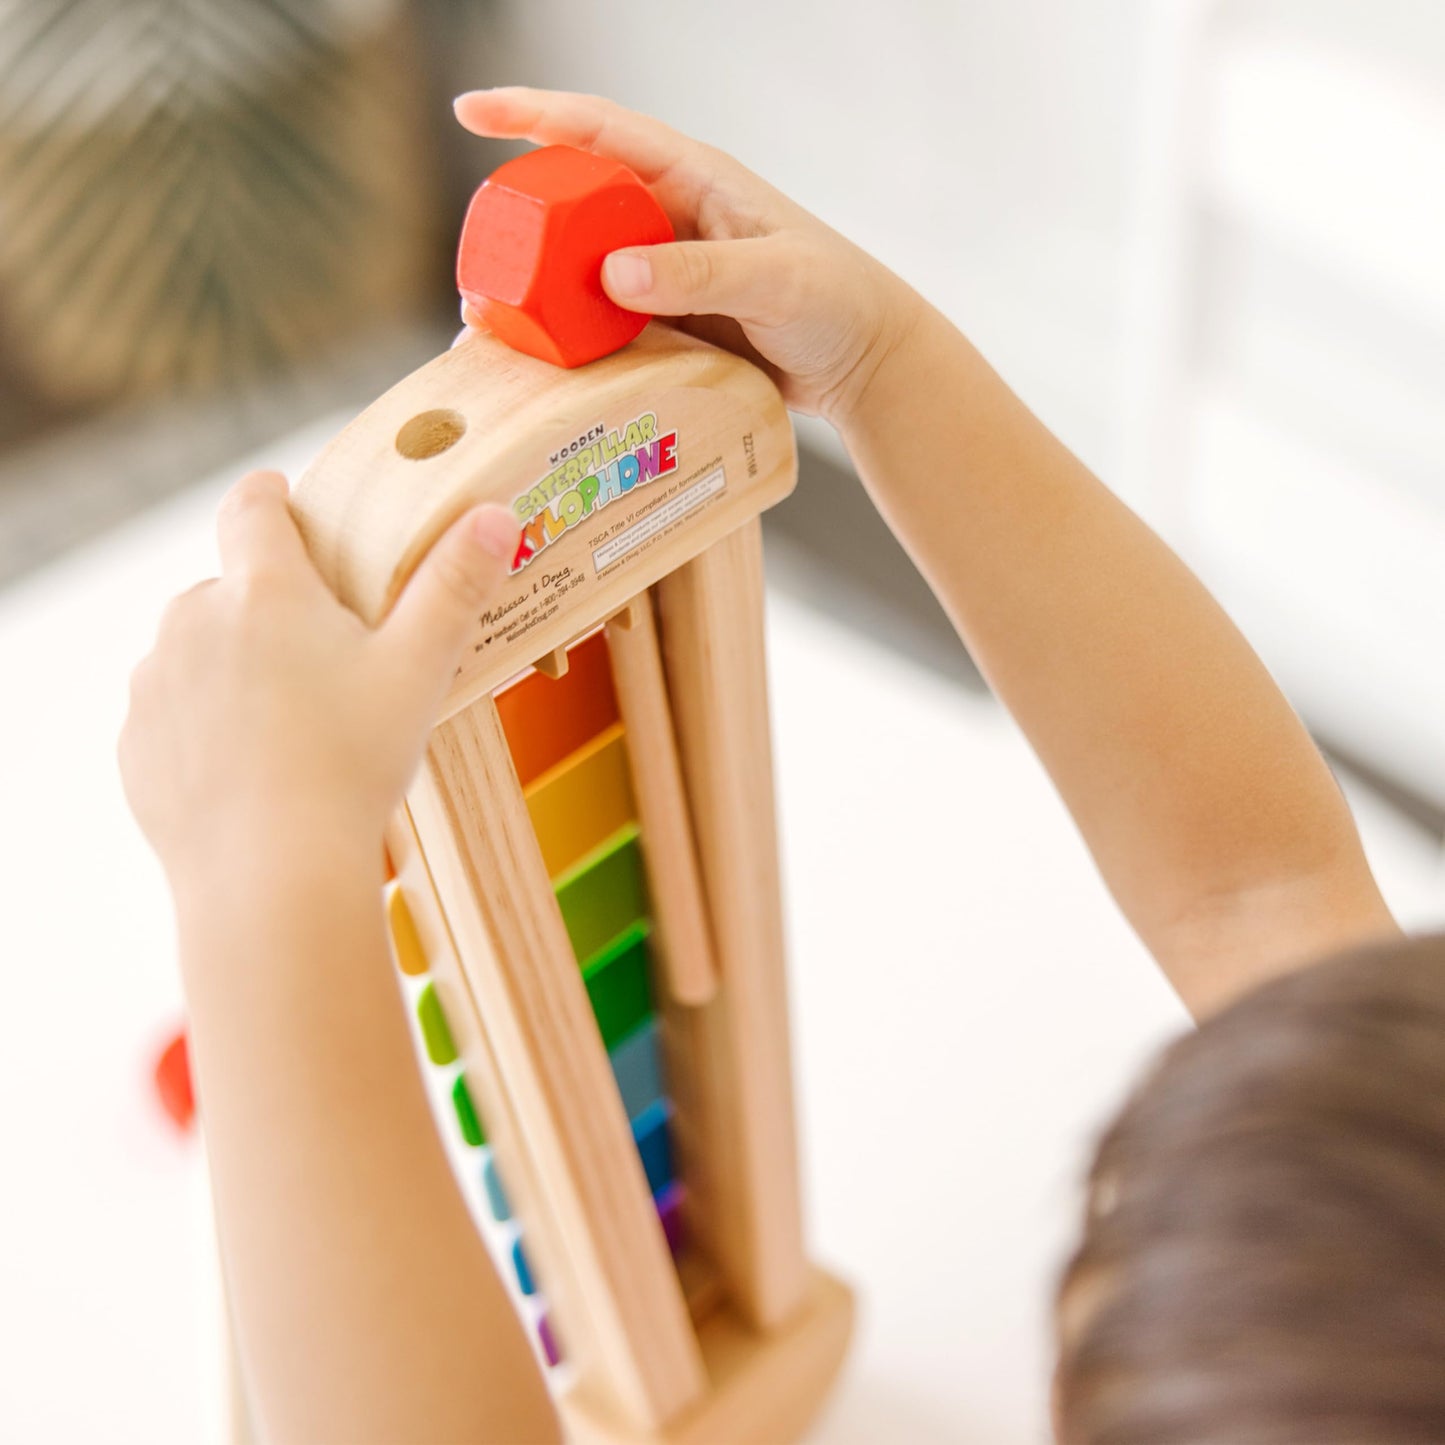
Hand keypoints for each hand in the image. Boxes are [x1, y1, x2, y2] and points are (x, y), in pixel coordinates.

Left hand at [119, 470, 516, 886]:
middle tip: (325, 659)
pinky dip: (206, 728)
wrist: (271, 876)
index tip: (287, 501)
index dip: (272, 496)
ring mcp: (156, 684)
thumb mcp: (421, 669)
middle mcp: (193, 621)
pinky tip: (254, 771)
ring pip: (197, 651)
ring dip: (233, 667)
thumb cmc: (352, 765)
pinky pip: (173, 715)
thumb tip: (497, 514)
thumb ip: (456, 586)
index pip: (252, 506)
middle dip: (268, 608)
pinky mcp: (136, 744)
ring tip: (291, 725)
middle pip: (229, 588)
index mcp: (264, 590)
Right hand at [454, 87, 923, 423]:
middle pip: (577, 203)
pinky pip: (606, 319)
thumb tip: (612, 273)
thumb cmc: (836, 301)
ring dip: (541, 288)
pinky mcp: (670, 321)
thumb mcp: (773, 280)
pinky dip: (573, 333)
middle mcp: (671, 218)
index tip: (469, 110)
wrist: (863, 362)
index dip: (533, 114)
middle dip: (522, 220)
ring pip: (584, 267)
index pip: (601, 131)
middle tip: (480, 259)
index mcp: (696, 179)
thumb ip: (699, 274)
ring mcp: (667, 271)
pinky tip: (545, 354)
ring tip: (495, 318)